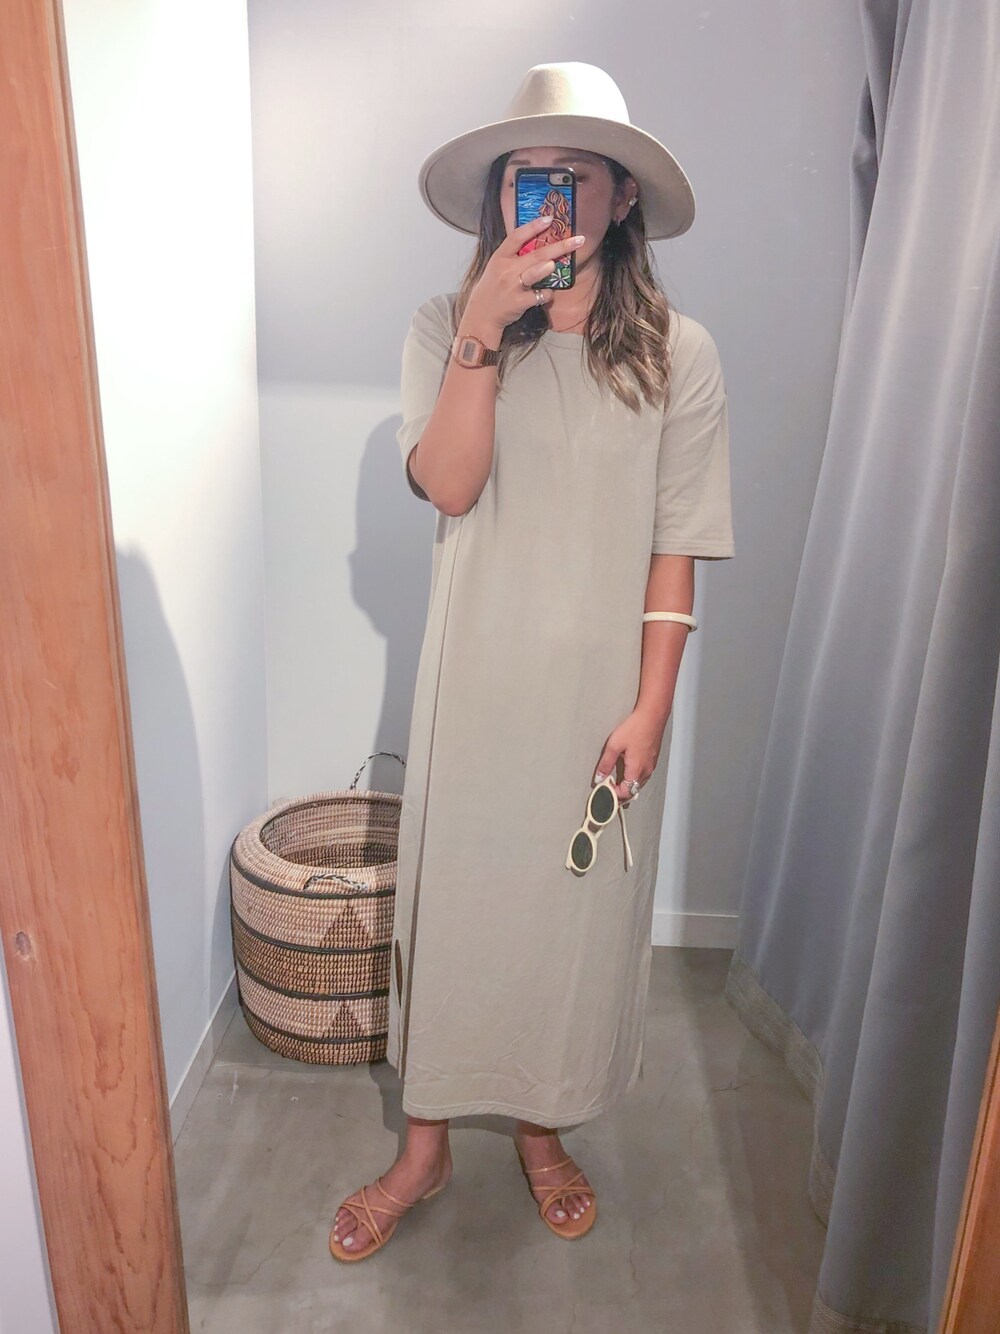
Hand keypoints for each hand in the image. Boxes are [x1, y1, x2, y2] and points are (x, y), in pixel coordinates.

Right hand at [463, 214, 585, 335]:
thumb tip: (540, 242)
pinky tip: (544, 293)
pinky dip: (546, 293)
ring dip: (543, 270)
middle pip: (535, 254)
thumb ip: (515, 255)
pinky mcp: (519, 302)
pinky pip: (539, 295)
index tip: (550, 218)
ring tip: (553, 265)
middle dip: (559, 246)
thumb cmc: (494, 286)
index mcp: (501, 256)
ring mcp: (513, 286)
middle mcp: (507, 269)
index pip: (518, 236)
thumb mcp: (498, 266)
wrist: (482, 313)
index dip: (534, 226)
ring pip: (533, 275)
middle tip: (578, 240)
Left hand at [593, 709, 667, 801]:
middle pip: (632, 792)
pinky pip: (642, 776)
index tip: (603, 788)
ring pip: (638, 785)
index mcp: (636, 771)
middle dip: (619, 793)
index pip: (624, 793)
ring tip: (614, 780)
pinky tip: (626, 770)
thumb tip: (599, 778)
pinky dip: (633, 779)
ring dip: (627, 786)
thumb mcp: (614, 745)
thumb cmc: (635, 728)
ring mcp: (651, 766)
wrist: (652, 716)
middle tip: (607, 787)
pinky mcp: (652, 760)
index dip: (612, 794)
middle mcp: (646, 772)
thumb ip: (606, 764)